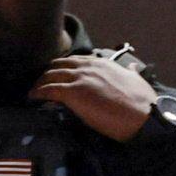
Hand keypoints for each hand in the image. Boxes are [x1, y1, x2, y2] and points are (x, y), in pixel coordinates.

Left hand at [33, 52, 156, 139]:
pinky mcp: (73, 93)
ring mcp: (80, 79)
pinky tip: (32, 97)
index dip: (63, 67)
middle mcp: (89, 67)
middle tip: (41, 83)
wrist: (143, 116)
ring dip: (40, 83)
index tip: (57, 74)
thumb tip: (133, 66)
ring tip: (34, 91)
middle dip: (48, 74)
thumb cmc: (142, 102)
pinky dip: (38, 93)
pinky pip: (48, 90)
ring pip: (50, 76)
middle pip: (58, 65)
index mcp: (102, 63)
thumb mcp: (137, 79)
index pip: (75, 60)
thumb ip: (131, 71)